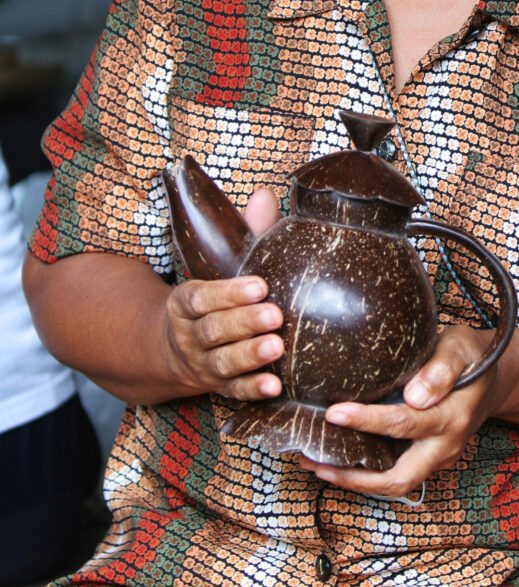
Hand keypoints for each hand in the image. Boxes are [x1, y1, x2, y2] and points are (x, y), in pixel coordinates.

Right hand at [163, 186, 284, 400]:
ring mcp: (202, 364)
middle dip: (243, 322)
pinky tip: (275, 386)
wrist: (174, 348)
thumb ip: (245, 233)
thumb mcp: (220, 265)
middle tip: (275, 315)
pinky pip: (233, 392)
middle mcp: (189, 335)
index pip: (200, 297)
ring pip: (221, 363)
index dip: (228, 292)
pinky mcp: (218, 387)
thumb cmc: (213, 298)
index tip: (260, 285)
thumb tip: (265, 195)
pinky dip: (252, 390)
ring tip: (276, 347)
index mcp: (185, 302)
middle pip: (212, 330)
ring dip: (249, 356)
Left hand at [298, 325, 498, 498]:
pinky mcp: (427, 458)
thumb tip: (416, 395)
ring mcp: (437, 457)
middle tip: (315, 461)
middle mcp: (445, 446)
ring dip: (355, 479)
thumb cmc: (473, 356)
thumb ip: (441, 369)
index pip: (405, 424)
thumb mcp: (461, 348)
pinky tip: (336, 459)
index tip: (334, 413)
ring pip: (394, 482)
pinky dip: (365, 471)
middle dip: (355, 476)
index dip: (367, 421)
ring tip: (314, 464)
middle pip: (398, 477)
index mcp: (452, 417)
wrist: (497, 379)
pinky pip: (396, 472)